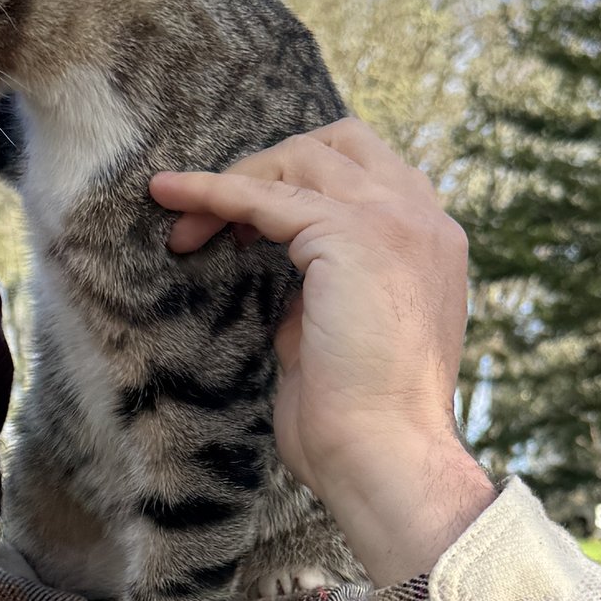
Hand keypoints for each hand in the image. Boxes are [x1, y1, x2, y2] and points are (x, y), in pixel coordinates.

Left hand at [148, 118, 493, 583]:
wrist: (384, 455)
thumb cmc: (359, 422)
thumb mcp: (342, 334)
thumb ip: (321, 290)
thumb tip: (279, 273)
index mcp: (432, 244)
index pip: (368, 173)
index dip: (303, 184)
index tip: (248, 227)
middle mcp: (424, 220)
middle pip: (337, 145)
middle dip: (269, 168)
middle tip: (214, 222)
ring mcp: (395, 221)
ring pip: (299, 161)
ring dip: (233, 184)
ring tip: (184, 230)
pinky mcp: (351, 234)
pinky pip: (264, 195)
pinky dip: (211, 190)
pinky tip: (169, 196)